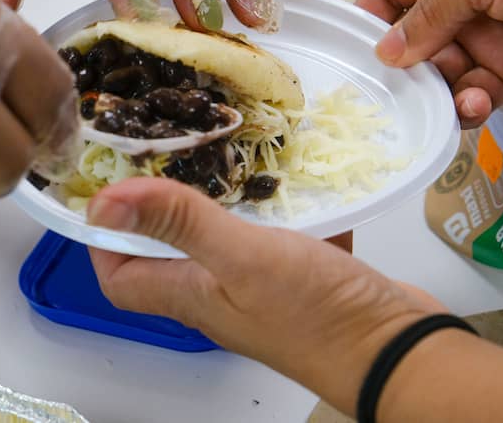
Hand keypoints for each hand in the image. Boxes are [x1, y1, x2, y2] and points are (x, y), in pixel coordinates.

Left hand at [86, 178, 441, 414]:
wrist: (400, 353)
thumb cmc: (315, 313)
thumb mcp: (240, 257)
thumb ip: (177, 223)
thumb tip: (102, 202)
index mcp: (189, 293)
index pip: (119, 274)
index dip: (104, 236)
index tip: (111, 185)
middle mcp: (216, 293)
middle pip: (168, 250)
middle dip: (160, 202)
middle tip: (166, 149)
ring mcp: (261, 286)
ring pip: (224, 237)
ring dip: (221, 198)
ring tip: (222, 149)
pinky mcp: (302, 275)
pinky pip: (277, 234)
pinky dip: (279, 205)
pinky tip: (289, 172)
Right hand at [356, 0, 502, 127]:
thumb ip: (430, 11)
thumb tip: (387, 53)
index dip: (370, 15)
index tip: (354, 50)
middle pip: (412, 38)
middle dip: (402, 65)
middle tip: (393, 92)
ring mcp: (490, 32)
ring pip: (441, 71)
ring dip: (435, 91)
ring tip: (439, 103)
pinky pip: (477, 93)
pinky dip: (469, 106)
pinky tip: (473, 107)